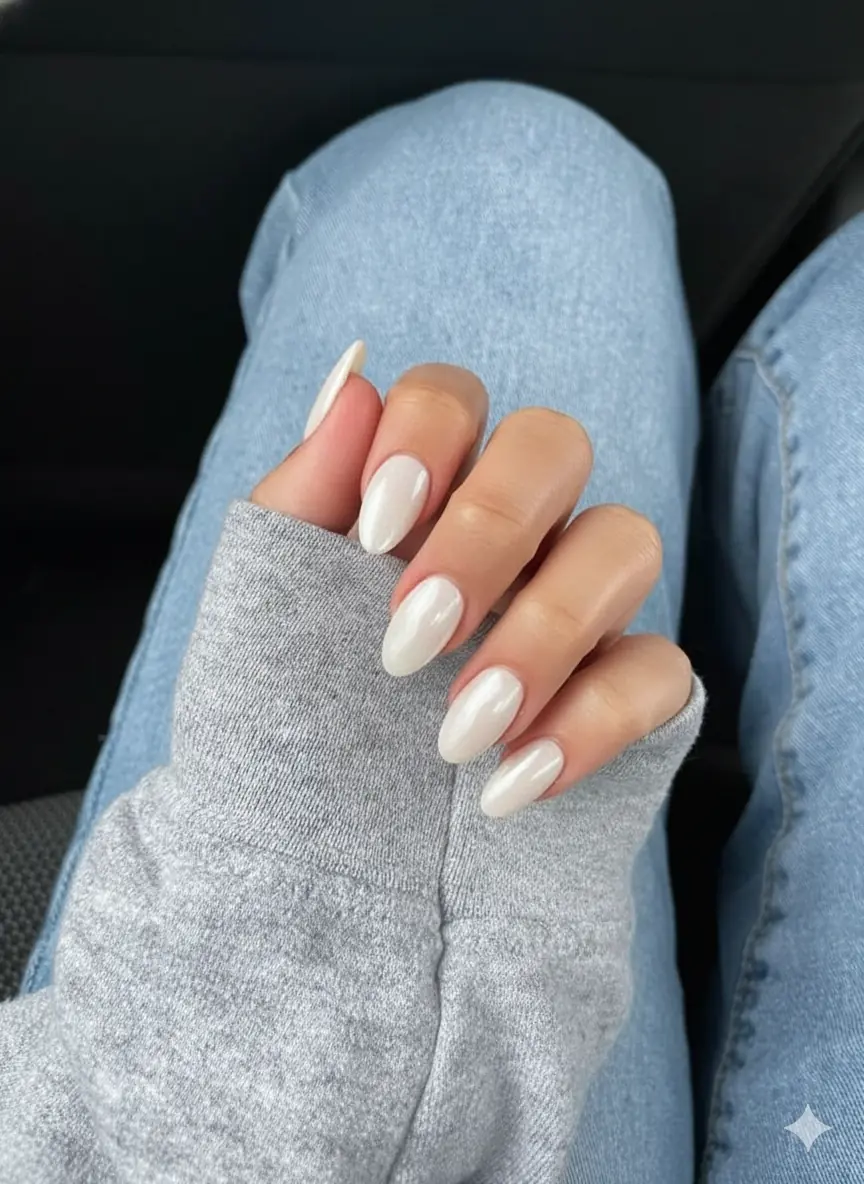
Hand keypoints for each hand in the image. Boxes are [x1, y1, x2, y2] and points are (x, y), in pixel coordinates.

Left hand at [252, 343, 691, 816]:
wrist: (312, 859)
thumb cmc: (285, 720)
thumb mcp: (269, 604)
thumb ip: (308, 491)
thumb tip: (352, 373)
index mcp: (421, 495)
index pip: (454, 397)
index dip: (427, 437)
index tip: (372, 534)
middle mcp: (510, 533)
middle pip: (555, 444)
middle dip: (488, 528)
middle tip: (410, 636)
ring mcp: (575, 608)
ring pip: (626, 541)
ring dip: (545, 631)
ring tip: (455, 732)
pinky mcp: (626, 694)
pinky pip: (660, 669)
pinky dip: (594, 722)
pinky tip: (510, 785)